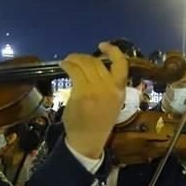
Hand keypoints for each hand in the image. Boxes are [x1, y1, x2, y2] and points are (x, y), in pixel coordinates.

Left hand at [60, 43, 127, 159]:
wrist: (89, 140)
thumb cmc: (99, 122)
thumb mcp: (112, 103)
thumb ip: (108, 86)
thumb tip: (94, 69)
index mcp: (120, 90)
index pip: (122, 64)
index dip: (113, 50)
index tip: (102, 46)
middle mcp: (110, 88)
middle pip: (97, 62)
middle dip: (84, 57)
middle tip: (75, 59)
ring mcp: (96, 90)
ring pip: (85, 64)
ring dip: (74, 59)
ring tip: (68, 61)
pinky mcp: (82, 93)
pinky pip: (74, 71)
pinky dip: (67, 65)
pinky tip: (63, 66)